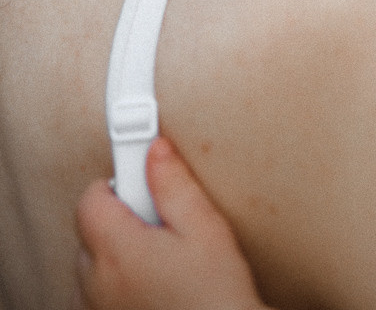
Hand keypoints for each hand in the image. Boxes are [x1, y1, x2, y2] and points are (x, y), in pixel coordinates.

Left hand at [75, 137, 273, 309]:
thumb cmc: (217, 296)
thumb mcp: (205, 229)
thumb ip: (174, 185)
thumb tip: (156, 150)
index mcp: (118, 252)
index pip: (90, 200)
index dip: (117, 181)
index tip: (143, 178)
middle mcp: (97, 284)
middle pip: (90, 231)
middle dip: (120, 217)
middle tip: (162, 220)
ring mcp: (99, 309)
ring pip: (92, 265)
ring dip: (116, 252)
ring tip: (160, 256)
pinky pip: (96, 295)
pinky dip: (115, 283)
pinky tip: (152, 283)